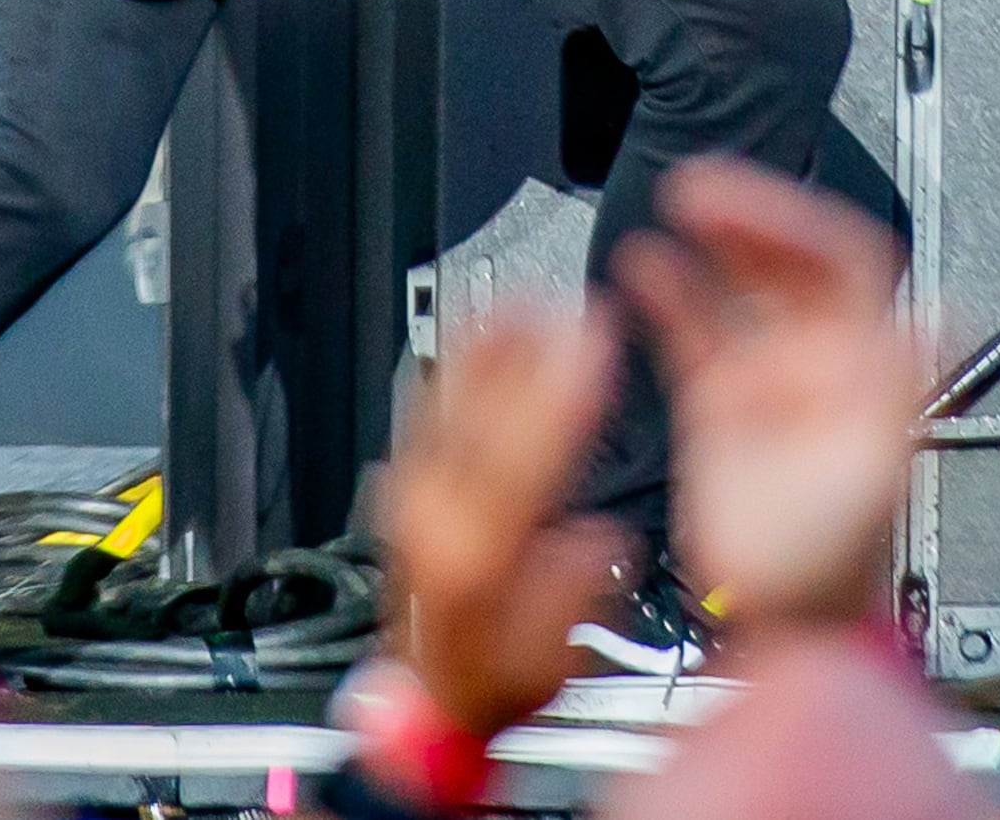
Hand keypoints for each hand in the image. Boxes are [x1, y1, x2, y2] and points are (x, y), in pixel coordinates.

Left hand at [376, 305, 628, 740]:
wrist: (426, 701)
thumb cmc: (492, 684)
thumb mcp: (553, 660)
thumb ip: (576, 590)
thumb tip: (598, 534)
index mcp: (477, 560)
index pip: (522, 459)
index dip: (562, 396)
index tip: (593, 344)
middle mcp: (435, 521)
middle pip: (483, 421)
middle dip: (532, 357)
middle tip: (571, 307)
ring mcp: (410, 500)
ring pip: (445, 409)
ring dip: (485, 348)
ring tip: (521, 298)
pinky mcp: (401, 489)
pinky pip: (419, 413)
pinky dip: (445, 365)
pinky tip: (463, 334)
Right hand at [611, 155, 919, 640]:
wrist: (783, 623)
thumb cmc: (833, 563)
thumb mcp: (875, 469)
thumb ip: (903, 388)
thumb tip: (941, 316)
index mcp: (865, 361)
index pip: (843, 260)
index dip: (797, 219)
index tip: (748, 202)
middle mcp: (819, 358)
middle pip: (789, 258)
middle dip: (748, 215)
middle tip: (698, 189)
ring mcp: (769, 376)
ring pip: (742, 283)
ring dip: (711, 241)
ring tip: (673, 209)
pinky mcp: (720, 401)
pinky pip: (695, 327)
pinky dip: (669, 293)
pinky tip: (642, 268)